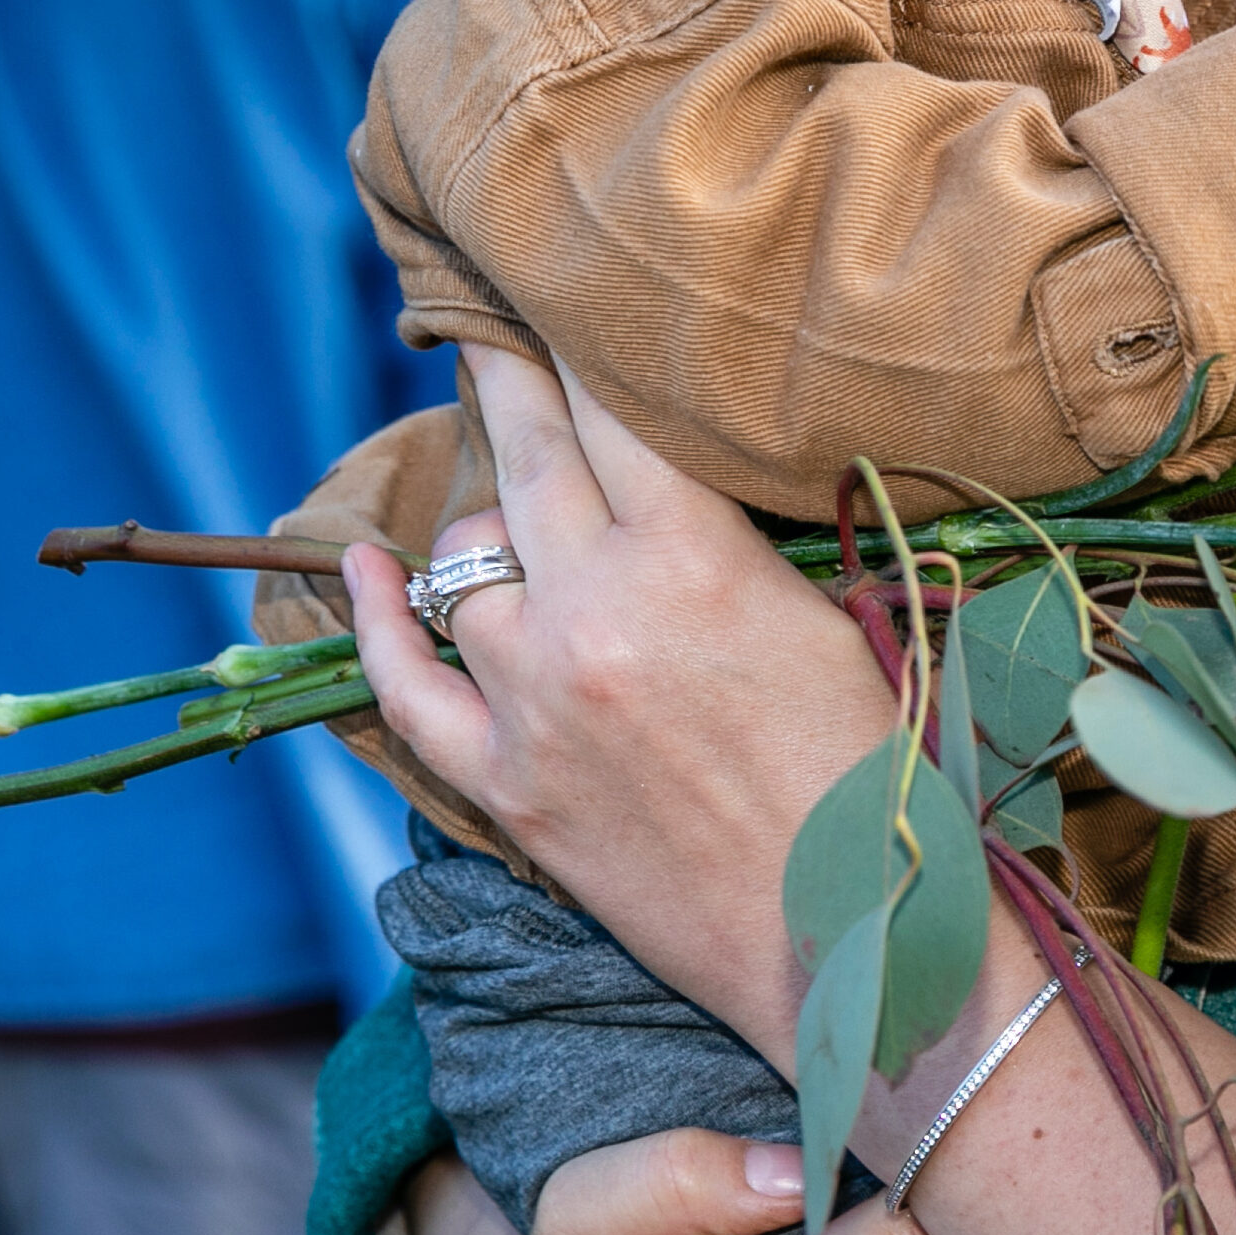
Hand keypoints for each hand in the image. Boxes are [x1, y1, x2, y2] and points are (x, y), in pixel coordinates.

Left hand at [341, 347, 898, 1046]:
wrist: (848, 934)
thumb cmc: (873, 773)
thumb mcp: (832, 620)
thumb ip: (740, 545)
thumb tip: (677, 486)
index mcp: (693, 559)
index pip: (612, 414)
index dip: (580, 347)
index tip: (556, 299)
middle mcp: (595, 613)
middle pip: (527, 460)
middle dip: (508, 382)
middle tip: (486, 328)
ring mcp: (535, 700)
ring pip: (466, 562)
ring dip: (481, 515)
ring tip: (498, 480)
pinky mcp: (506, 782)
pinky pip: (409, 685)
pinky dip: (378, 621)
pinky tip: (362, 570)